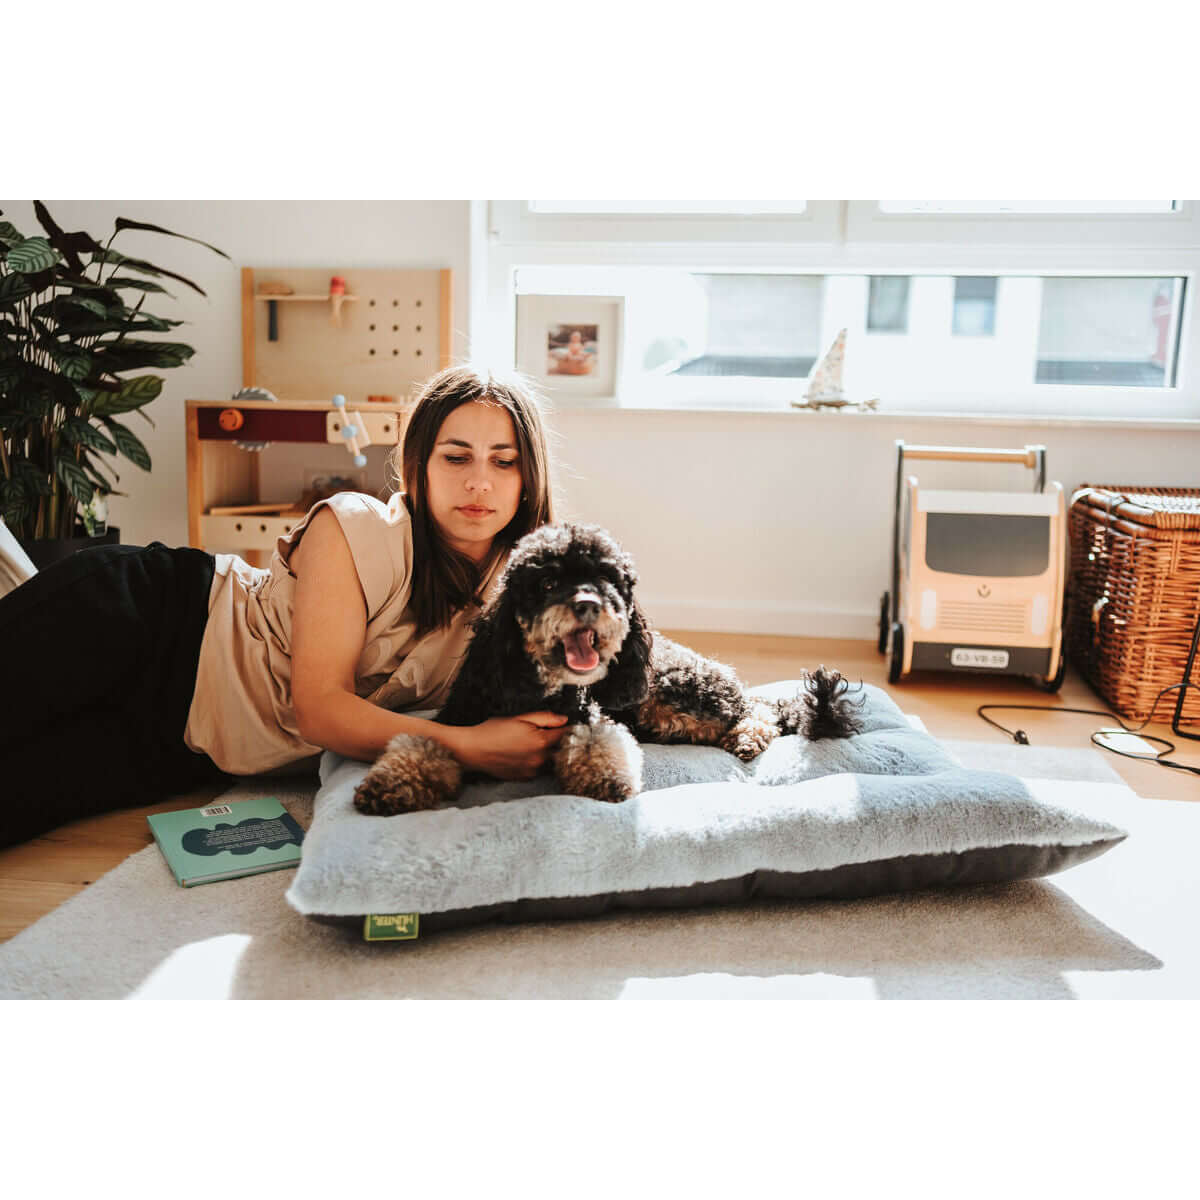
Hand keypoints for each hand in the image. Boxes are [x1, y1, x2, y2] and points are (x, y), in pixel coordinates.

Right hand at [442, 711, 569, 780]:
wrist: (472, 748)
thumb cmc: (492, 731)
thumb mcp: (519, 718)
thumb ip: (545, 718)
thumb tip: (563, 720)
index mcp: (540, 741)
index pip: (562, 734)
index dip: (559, 727)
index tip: (555, 725)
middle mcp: (539, 758)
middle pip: (554, 748)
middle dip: (547, 740)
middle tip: (529, 733)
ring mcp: (531, 770)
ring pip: (544, 759)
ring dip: (538, 752)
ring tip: (519, 744)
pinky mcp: (522, 777)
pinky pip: (533, 768)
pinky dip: (529, 761)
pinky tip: (515, 754)